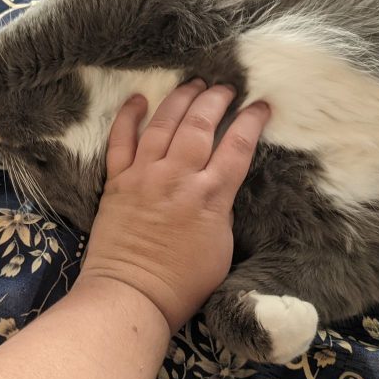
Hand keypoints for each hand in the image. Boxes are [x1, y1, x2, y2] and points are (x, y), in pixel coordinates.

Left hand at [77, 80, 269, 332]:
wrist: (131, 295)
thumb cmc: (183, 282)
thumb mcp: (222, 247)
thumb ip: (222, 209)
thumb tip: (219, 185)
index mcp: (210, 196)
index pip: (237, 146)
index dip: (252, 121)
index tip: (260, 105)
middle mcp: (178, 177)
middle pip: (201, 124)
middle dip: (216, 99)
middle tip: (226, 86)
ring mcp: (144, 175)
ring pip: (164, 123)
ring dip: (181, 99)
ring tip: (194, 83)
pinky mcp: (118, 181)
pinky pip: (121, 140)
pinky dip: (129, 116)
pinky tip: (139, 99)